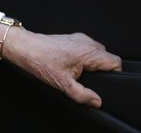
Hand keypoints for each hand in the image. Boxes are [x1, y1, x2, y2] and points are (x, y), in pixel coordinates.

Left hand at [1, 27, 121, 107]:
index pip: (115, 61)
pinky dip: (83, 57)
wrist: (24, 47)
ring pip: (97, 52)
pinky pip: (86, 48)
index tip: (106, 82)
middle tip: (87, 78)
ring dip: (92, 63)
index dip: (114, 74)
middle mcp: (86, 42)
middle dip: (102, 70)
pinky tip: (70, 64)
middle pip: (107, 57)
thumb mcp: (62, 83)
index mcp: (88, 52)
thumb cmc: (40, 60)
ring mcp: (79, 38)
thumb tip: (96, 101)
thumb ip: (82, 94)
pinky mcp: (71, 38)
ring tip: (77, 71)